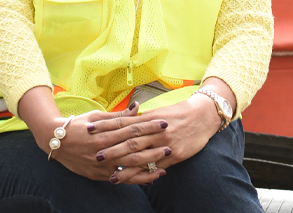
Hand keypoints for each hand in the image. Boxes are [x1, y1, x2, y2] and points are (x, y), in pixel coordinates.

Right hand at [34, 102, 171, 182]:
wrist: (56, 142)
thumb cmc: (78, 125)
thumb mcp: (96, 116)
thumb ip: (118, 116)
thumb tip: (137, 107)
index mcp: (104, 133)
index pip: (131, 129)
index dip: (149, 126)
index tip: (164, 123)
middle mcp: (104, 150)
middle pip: (133, 148)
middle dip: (153, 146)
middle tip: (170, 144)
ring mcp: (102, 165)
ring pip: (129, 167)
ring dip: (148, 165)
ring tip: (165, 163)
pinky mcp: (99, 176)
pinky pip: (122, 179)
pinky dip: (137, 178)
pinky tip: (151, 177)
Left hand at [88, 82, 231, 184]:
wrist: (203, 116)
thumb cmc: (178, 113)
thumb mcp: (158, 112)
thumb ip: (141, 118)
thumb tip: (124, 118)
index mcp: (149, 118)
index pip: (123, 122)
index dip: (105, 126)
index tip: (90, 129)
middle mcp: (155, 130)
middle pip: (129, 140)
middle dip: (112, 149)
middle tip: (95, 156)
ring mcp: (165, 143)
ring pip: (142, 156)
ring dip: (126, 167)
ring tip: (111, 176)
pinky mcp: (175, 155)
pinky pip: (157, 166)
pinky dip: (146, 174)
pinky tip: (136, 180)